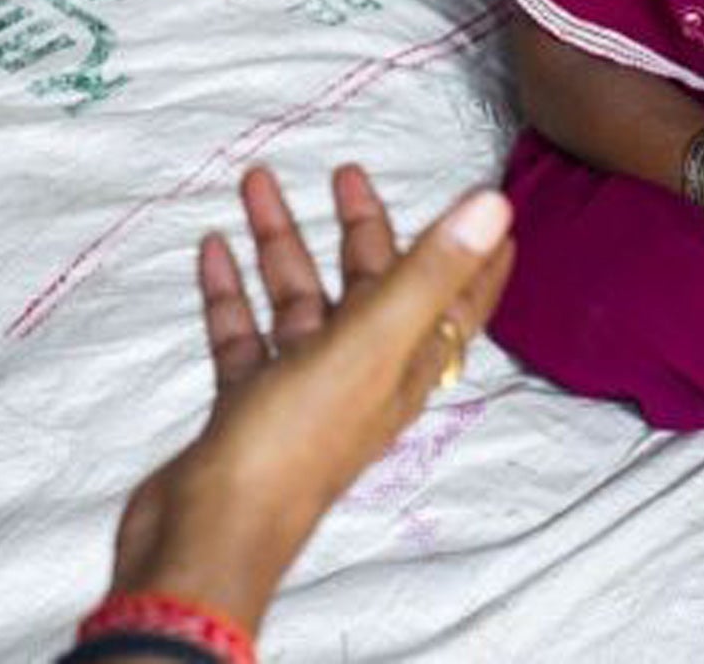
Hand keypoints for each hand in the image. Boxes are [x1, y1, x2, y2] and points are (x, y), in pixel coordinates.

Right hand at [109, 165, 514, 635]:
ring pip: (298, 305)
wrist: (208, 531)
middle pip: (370, 292)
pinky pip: (243, 335)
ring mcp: (298, 394)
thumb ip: (428, 272)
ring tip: (256, 183)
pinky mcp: (244, 406)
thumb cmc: (295, 444)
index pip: (455, 305)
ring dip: (281, 245)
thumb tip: (495, 204)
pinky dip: (232, 292)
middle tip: (347, 173)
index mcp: (400, 369)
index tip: (490, 211)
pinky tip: (213, 249)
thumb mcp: (369, 346)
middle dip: (361, 230)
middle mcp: (357, 379)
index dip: (476, 260)